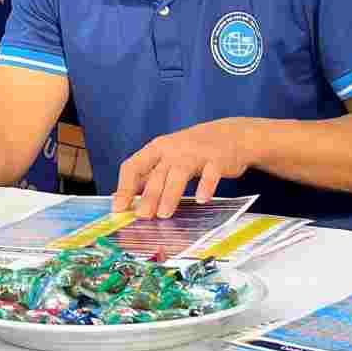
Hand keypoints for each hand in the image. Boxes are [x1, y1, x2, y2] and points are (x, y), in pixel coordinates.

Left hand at [113, 119, 254, 218]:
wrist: (232, 135)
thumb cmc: (194, 151)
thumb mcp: (168, 158)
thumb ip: (148, 176)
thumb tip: (122, 199)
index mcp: (157, 149)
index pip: (133, 165)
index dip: (124, 187)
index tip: (118, 207)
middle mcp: (174, 149)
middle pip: (157, 173)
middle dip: (148, 195)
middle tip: (142, 216)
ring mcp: (196, 153)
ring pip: (180, 173)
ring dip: (171, 194)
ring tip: (164, 214)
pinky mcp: (218, 159)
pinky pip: (211, 173)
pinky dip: (206, 185)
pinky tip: (201, 199)